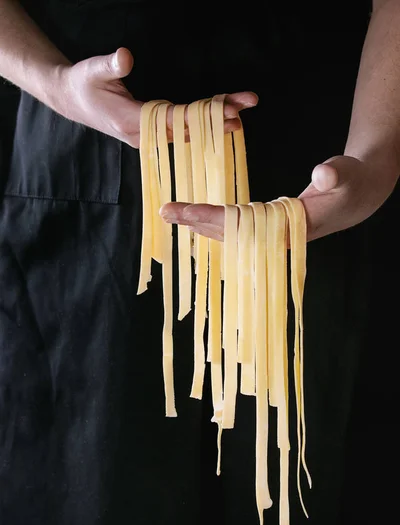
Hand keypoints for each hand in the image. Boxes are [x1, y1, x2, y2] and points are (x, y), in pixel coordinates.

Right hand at [51, 47, 257, 147]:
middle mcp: (143, 135)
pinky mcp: (151, 133)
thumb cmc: (83, 83)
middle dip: (216, 120)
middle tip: (243, 111)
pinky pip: (180, 130)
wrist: (73, 100)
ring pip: (186, 132)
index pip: (175, 121)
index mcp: (131, 121)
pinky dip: (200, 123)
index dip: (202, 117)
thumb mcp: (92, 70)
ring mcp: (148, 137)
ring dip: (212, 123)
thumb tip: (125, 56)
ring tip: (240, 114)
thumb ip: (110, 65)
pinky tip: (218, 118)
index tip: (228, 111)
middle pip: (186, 129)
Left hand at [160, 155, 396, 241]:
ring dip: (201, 225)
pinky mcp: (270, 229)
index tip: (186, 211)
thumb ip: (336, 174)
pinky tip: (196, 220)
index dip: (214, 219)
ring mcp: (272, 236)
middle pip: (229, 234)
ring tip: (173, 215)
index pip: (244, 226)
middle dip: (196, 223)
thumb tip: (322, 175)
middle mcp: (277, 238)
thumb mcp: (347, 174)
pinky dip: (215, 224)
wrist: (358, 197)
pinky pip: (237, 230)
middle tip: (165, 211)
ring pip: (231, 235)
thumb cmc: (352, 183)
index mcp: (291, 227)